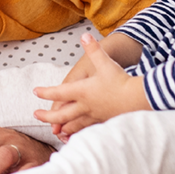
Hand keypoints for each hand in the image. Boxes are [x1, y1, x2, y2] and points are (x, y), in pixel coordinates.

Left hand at [31, 33, 149, 139]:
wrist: (138, 99)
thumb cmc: (121, 81)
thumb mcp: (106, 63)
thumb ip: (94, 49)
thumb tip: (85, 36)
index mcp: (82, 91)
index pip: (59, 93)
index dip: (45, 92)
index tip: (35, 92)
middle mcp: (85, 106)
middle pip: (61, 115)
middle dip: (47, 116)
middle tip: (36, 115)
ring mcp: (93, 117)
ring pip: (73, 125)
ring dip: (61, 127)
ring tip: (54, 130)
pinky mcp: (103, 123)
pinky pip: (86, 131)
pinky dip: (77, 134)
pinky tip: (75, 137)